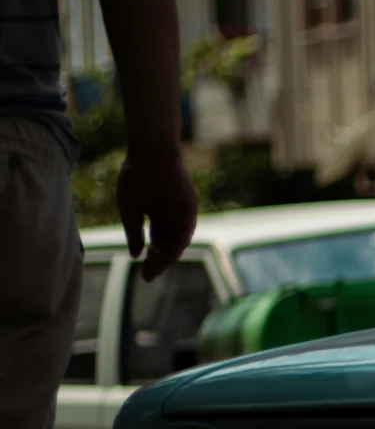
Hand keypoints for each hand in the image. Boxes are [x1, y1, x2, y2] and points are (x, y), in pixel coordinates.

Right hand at [117, 148, 197, 280]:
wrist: (150, 152)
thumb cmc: (136, 176)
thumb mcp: (130, 208)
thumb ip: (134, 232)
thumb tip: (135, 254)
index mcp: (158, 215)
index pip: (158, 242)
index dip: (151, 258)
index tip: (143, 272)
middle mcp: (172, 217)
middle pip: (168, 245)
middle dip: (158, 262)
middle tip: (148, 276)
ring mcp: (182, 212)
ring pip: (177, 241)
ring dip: (167, 256)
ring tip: (156, 268)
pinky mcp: (190, 207)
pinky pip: (185, 230)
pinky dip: (177, 243)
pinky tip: (167, 254)